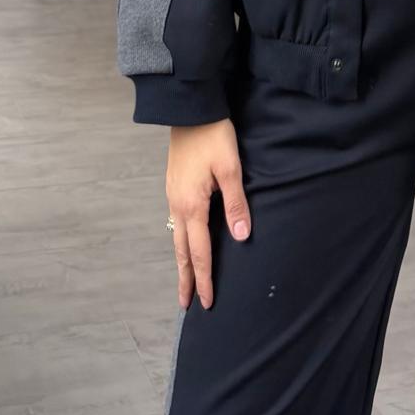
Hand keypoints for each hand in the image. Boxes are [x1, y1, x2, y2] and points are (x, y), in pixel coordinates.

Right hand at [166, 118, 250, 309]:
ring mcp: (173, 195)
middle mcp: (177, 205)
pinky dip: (181, 241)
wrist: (190, 109)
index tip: (207, 303)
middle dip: (185, 278)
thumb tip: (240, 238)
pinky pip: (177, 223)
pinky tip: (187, 242)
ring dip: (182, 261)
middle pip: (181, 251)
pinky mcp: (174, 186)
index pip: (199, 252)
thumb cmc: (213, 136)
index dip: (204, 278)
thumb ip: (235, 204)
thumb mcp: (230, 168)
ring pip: (177, 237)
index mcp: (192, 205)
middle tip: (187, 305)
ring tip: (186, 280)